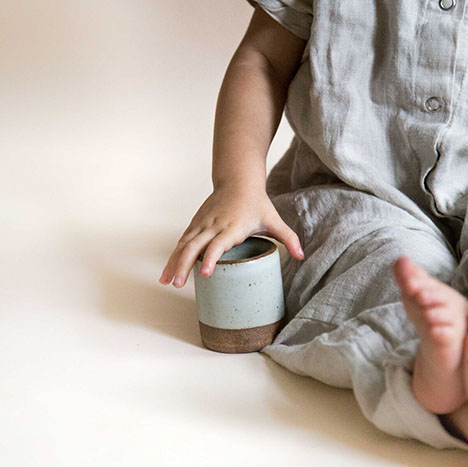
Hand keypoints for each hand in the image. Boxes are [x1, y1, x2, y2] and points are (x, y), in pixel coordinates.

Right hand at [159, 186, 303, 287]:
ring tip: (165, 282)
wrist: (237, 180)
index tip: (205, 274)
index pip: (218, 244)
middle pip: (193, 247)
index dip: (211, 258)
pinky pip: (182, 242)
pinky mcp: (195, 224)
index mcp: (231, 227)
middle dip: (184, 266)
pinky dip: (173, 256)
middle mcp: (213, 225)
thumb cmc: (256, 203)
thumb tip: (302, 256)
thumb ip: (288, 238)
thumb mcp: (274, 220)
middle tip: (178, 285)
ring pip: (183, 245)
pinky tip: (169, 271)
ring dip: (173, 264)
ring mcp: (201, 225)